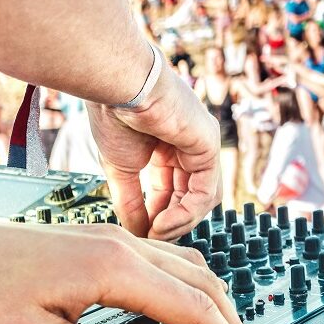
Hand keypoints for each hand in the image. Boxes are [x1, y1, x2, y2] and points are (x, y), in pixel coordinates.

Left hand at [0, 216, 261, 323]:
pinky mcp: (98, 243)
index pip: (196, 307)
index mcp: (114, 268)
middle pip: (203, 281)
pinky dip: (191, 285)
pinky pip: (165, 259)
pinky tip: (183, 302)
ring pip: (188, 266)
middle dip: (233, 322)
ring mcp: (111, 239)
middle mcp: (122, 246)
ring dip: (215, 301)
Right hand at [87, 63, 221, 239]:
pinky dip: (186, 212)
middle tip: (150, 238)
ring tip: (156, 232)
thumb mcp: (121, 168)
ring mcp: (203, 145)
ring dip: (180, 221)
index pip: (171, 191)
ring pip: (202, 198)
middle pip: (189, 196)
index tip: (141, 234)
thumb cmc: (114, 114)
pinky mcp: (209, 146)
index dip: (157, 215)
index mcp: (168, 147)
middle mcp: (189, 146)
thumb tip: (136, 232)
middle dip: (171, 221)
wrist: (117, 85)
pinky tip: (163, 222)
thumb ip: (131, 201)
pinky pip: (206, 190)